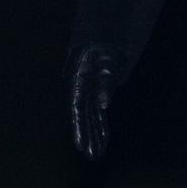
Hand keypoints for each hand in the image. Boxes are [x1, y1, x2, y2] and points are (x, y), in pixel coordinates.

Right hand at [67, 44, 122, 160]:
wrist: (104, 32)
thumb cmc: (105, 45)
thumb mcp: (108, 62)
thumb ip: (105, 83)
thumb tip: (103, 106)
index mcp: (78, 81)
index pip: (77, 109)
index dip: (80, 128)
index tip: (82, 146)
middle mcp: (80, 88)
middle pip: (83, 116)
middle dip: (87, 136)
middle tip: (92, 156)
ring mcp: (88, 90)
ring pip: (90, 116)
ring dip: (94, 133)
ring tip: (97, 152)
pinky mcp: (96, 90)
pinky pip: (97, 111)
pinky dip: (101, 124)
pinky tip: (103, 138)